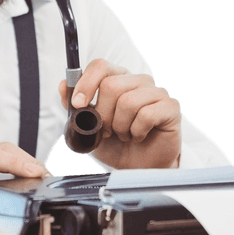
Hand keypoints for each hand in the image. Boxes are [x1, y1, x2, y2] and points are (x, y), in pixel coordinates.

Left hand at [57, 59, 181, 169]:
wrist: (137, 169)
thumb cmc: (115, 145)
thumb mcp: (86, 127)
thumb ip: (74, 106)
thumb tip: (63, 84)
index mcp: (117, 78)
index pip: (100, 65)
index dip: (86, 83)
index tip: (78, 104)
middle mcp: (138, 81)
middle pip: (111, 85)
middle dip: (103, 115)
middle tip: (107, 130)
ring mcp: (156, 92)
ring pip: (128, 101)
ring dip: (120, 126)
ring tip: (124, 135)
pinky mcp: (171, 107)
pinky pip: (147, 114)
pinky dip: (136, 131)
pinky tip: (138, 136)